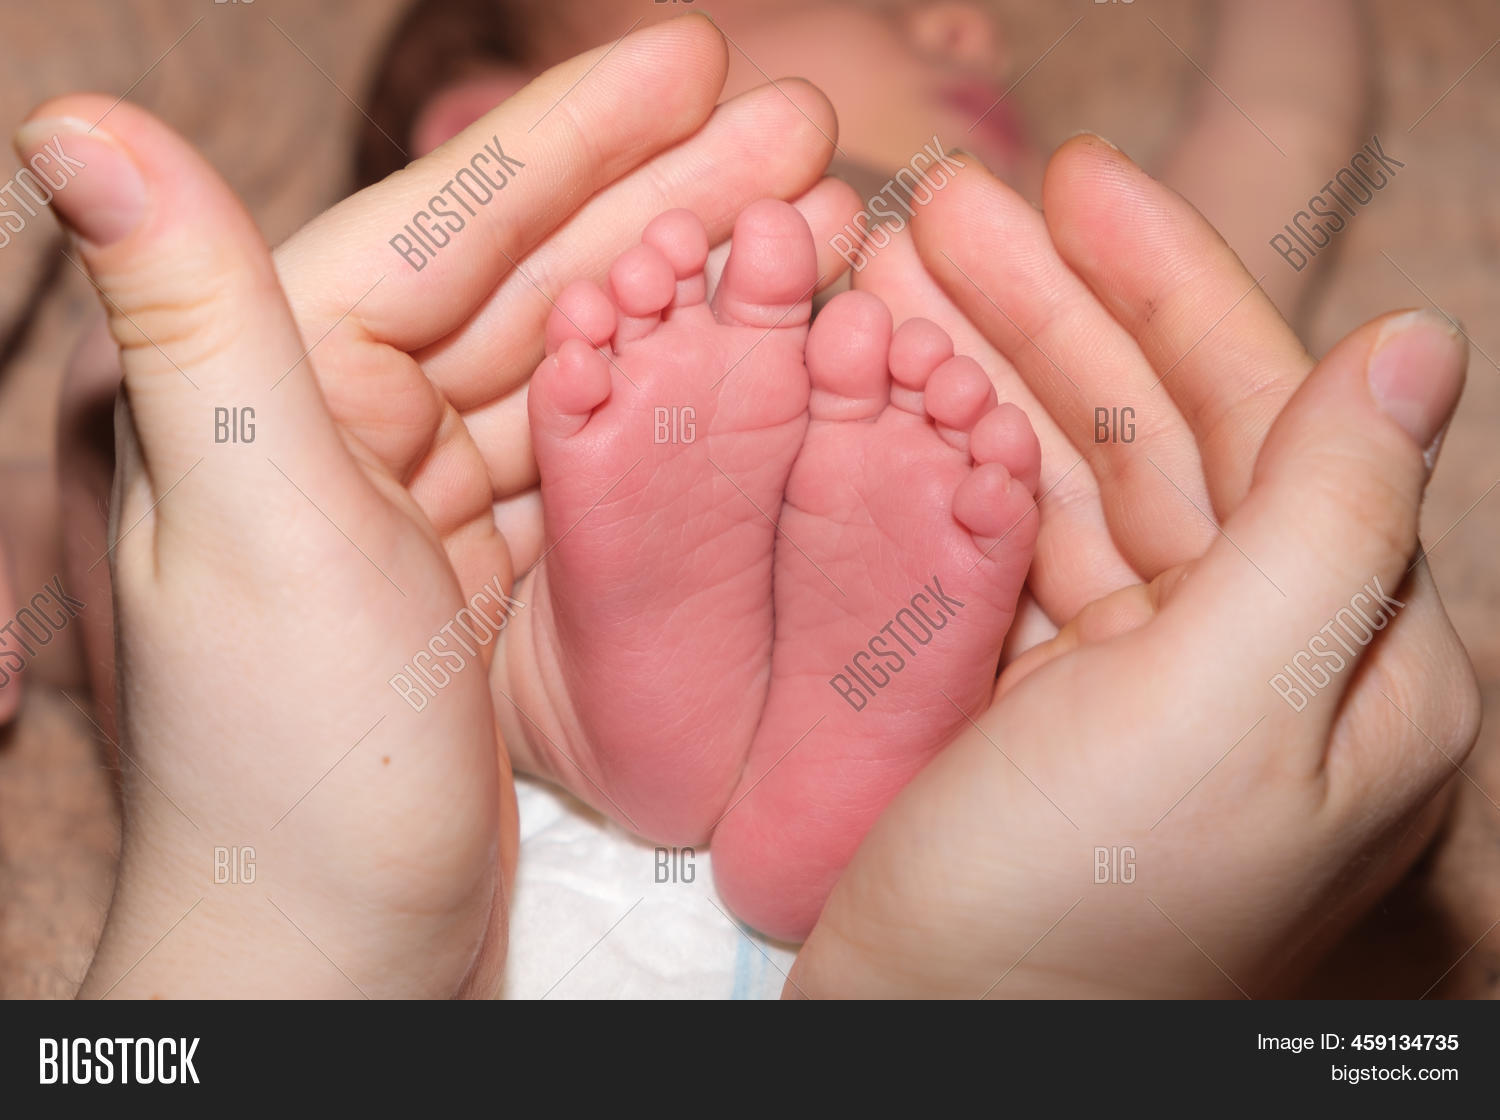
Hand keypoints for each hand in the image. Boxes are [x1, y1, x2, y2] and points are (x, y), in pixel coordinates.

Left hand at [54, 15, 851, 791]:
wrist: (336, 968)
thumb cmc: (290, 770)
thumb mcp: (252, 532)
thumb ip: (195, 322)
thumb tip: (72, 118)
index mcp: (280, 393)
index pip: (440, 225)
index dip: (573, 135)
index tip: (697, 58)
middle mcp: (349, 433)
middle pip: (533, 283)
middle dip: (670, 200)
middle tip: (806, 135)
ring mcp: (432, 509)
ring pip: (581, 368)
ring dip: (693, 301)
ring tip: (816, 238)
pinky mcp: (498, 582)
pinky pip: (598, 466)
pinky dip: (679, 413)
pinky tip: (757, 367)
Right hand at [791, 139, 1478, 996]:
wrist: (927, 1057)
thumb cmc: (1071, 916)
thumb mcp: (1224, 713)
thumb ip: (1327, 523)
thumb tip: (1418, 345)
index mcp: (1353, 658)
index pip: (1274, 415)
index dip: (1171, 287)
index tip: (1075, 184)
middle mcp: (1264, 661)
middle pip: (1157, 433)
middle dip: (1046, 313)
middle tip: (934, 212)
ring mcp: (1147, 679)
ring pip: (1070, 479)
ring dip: (982, 373)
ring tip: (884, 284)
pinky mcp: (1045, 703)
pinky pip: (1009, 545)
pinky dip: (951, 464)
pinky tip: (893, 400)